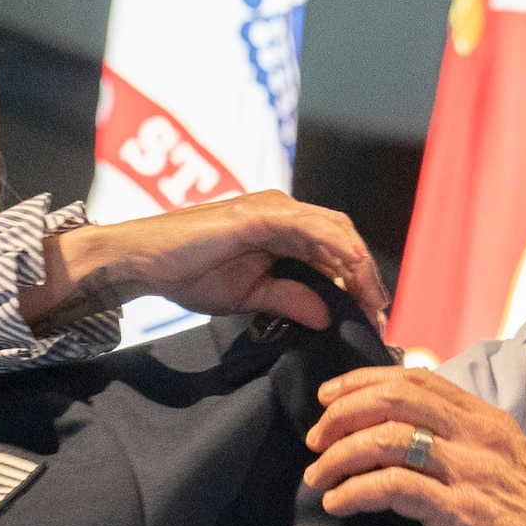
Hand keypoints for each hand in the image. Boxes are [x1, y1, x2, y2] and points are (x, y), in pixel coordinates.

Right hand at [20, 191, 386, 335]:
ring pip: (332, 230)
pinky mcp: (258, 215)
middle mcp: (283, 212)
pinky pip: (307, 227)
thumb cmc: (188, 273)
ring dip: (358, 264)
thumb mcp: (249, 295)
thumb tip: (325, 317)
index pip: (333, 252)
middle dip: (366, 275)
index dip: (357, 282)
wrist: (145, 260)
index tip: (373, 315)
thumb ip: (289, 299)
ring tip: (374, 296)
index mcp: (282, 230)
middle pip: (341, 239)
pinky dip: (333, 244)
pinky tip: (352, 266)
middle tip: (381, 312)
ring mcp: (272, 209)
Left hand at [302, 366, 525, 525]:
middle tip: (315, 440)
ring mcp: (473, 474)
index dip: (362, 381)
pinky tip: (339, 504)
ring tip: (318, 478)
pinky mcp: (466, 515)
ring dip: (339, 456)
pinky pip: (396, 488)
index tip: (328, 398)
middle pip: (394, 399)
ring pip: (388, 439)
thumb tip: (399, 436)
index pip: (416, 378)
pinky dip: (356, 491)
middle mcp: (479, 437)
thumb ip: (459, 445)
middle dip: (341, 414)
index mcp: (486, 421)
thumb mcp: (501, 467)